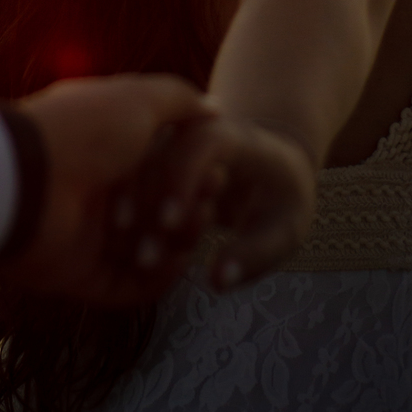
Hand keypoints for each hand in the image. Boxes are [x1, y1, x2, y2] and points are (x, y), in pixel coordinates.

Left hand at [3, 75, 218, 305]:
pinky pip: (127, 286)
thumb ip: (178, 100)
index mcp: (106, 147)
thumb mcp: (137, 99)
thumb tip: (213, 109)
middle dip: (187, 214)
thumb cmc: (83, 132)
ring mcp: (87, 234)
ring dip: (174, 247)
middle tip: (206, 212)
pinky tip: (176, 267)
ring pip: (146, 250)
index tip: (216, 179)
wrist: (26, 182)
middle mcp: (97, 189)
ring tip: (189, 240)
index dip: (190, 176)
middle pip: (156, 211)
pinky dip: (154, 282)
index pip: (161, 167)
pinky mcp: (80, 273)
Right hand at [107, 115, 317, 292]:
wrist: (272, 164)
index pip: (204, 143)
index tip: (170, 224)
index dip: (183, 177)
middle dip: (149, 203)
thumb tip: (216, 281)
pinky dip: (125, 206)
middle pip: (161, 152)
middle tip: (146, 258)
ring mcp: (173, 139)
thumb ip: (255, 254)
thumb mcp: (287, 227)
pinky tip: (128, 246)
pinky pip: (131, 173)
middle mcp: (198, 130)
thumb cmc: (282, 197)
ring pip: (139, 161)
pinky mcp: (157, 155)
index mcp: (237, 138)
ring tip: (137, 258)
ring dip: (132, 208)